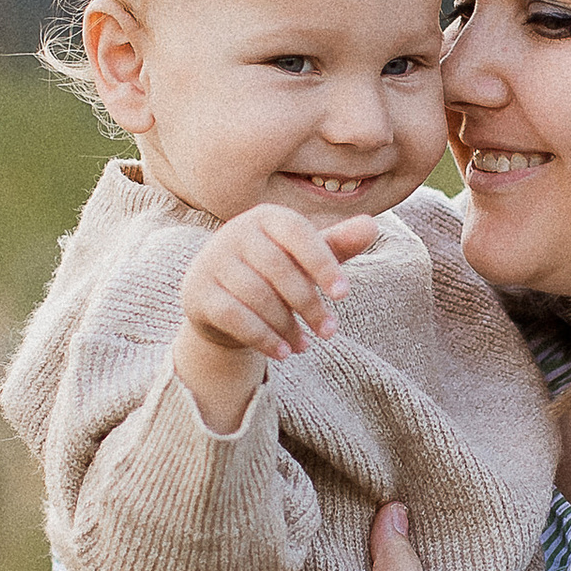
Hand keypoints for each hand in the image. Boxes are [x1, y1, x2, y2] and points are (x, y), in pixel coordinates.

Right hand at [179, 206, 376, 368]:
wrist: (221, 303)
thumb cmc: (274, 275)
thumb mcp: (307, 259)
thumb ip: (337, 245)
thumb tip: (372, 226)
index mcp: (266, 217)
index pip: (298, 233)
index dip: (323, 262)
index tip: (345, 294)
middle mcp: (235, 232)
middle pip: (279, 269)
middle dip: (309, 304)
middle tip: (330, 332)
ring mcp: (212, 261)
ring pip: (258, 296)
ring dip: (287, 326)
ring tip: (305, 345)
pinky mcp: (197, 292)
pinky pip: (234, 316)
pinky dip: (262, 337)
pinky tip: (283, 353)